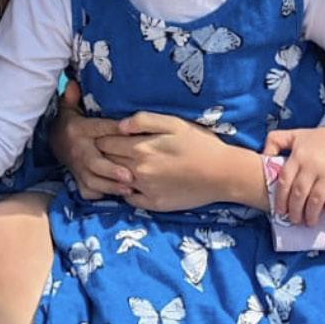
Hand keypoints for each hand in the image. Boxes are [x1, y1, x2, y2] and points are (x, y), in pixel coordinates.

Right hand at [51, 80, 131, 198]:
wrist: (54, 141)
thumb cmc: (70, 122)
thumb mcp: (69, 107)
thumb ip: (73, 96)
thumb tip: (73, 82)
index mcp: (79, 129)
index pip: (99, 129)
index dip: (114, 129)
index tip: (130, 132)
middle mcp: (78, 150)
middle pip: (94, 162)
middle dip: (111, 170)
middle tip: (129, 175)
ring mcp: (77, 167)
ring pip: (93, 180)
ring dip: (111, 186)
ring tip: (129, 189)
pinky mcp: (77, 180)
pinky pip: (88, 190)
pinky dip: (102, 194)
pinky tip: (118, 195)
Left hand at [97, 112, 265, 213]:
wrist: (222, 174)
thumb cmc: (199, 143)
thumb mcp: (174, 123)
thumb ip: (143, 121)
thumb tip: (119, 125)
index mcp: (140, 149)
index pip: (105, 144)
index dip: (102, 138)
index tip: (103, 136)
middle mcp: (138, 171)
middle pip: (107, 162)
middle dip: (102, 155)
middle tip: (105, 150)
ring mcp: (145, 190)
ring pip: (115, 182)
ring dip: (112, 174)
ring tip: (116, 166)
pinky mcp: (154, 204)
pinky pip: (130, 199)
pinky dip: (126, 192)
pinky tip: (132, 184)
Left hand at [262, 126, 324, 225]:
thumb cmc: (321, 138)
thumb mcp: (296, 134)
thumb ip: (276, 141)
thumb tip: (263, 156)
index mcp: (299, 155)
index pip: (285, 182)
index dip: (281, 200)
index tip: (280, 212)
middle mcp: (313, 164)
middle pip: (299, 194)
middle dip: (294, 211)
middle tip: (294, 220)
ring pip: (316, 200)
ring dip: (311, 214)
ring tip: (309, 221)